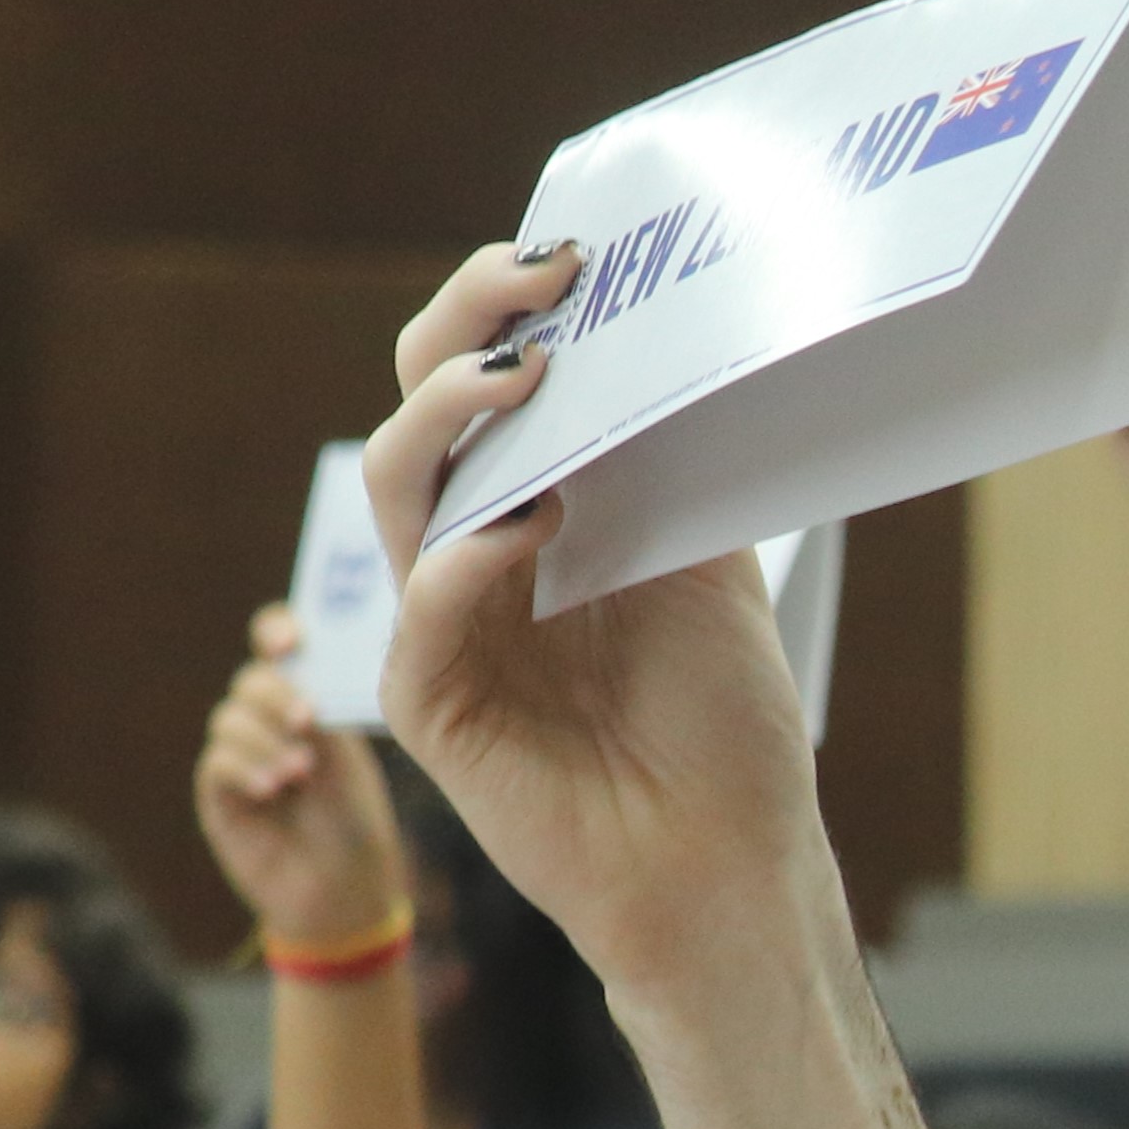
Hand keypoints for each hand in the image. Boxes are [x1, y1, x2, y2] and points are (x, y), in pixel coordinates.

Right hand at [194, 613, 411, 947]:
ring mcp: (240, 753)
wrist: (342, 889)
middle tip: (309, 721)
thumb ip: (321, 714)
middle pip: (253, 680)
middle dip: (279, 695)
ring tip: (301, 774)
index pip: (279, 646)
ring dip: (266, 740)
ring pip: (230, 717)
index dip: (278, 631)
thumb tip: (295, 672)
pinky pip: (216, 761)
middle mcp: (269, 720)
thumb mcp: (347, 762)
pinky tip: (273, 789)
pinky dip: (245, 768)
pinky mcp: (219, 791)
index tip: (291, 640)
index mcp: (308, 700)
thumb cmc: (354, 821)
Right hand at [368, 244, 822, 1026]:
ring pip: (399, 492)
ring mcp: (444, 627)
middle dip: (461, 334)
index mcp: (536, 518)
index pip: (484, 392)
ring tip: (523, 378)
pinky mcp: (432, 707)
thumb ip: (669, 470)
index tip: (566, 260)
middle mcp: (477, 560)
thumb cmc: (728, 732)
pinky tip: (529, 530)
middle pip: (423, 416)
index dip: (501, 315)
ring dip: (451, 422)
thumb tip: (659, 346)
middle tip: (530, 285)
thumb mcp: (714, 570)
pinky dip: (467, 561)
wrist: (730, 869)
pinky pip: (420, 612)